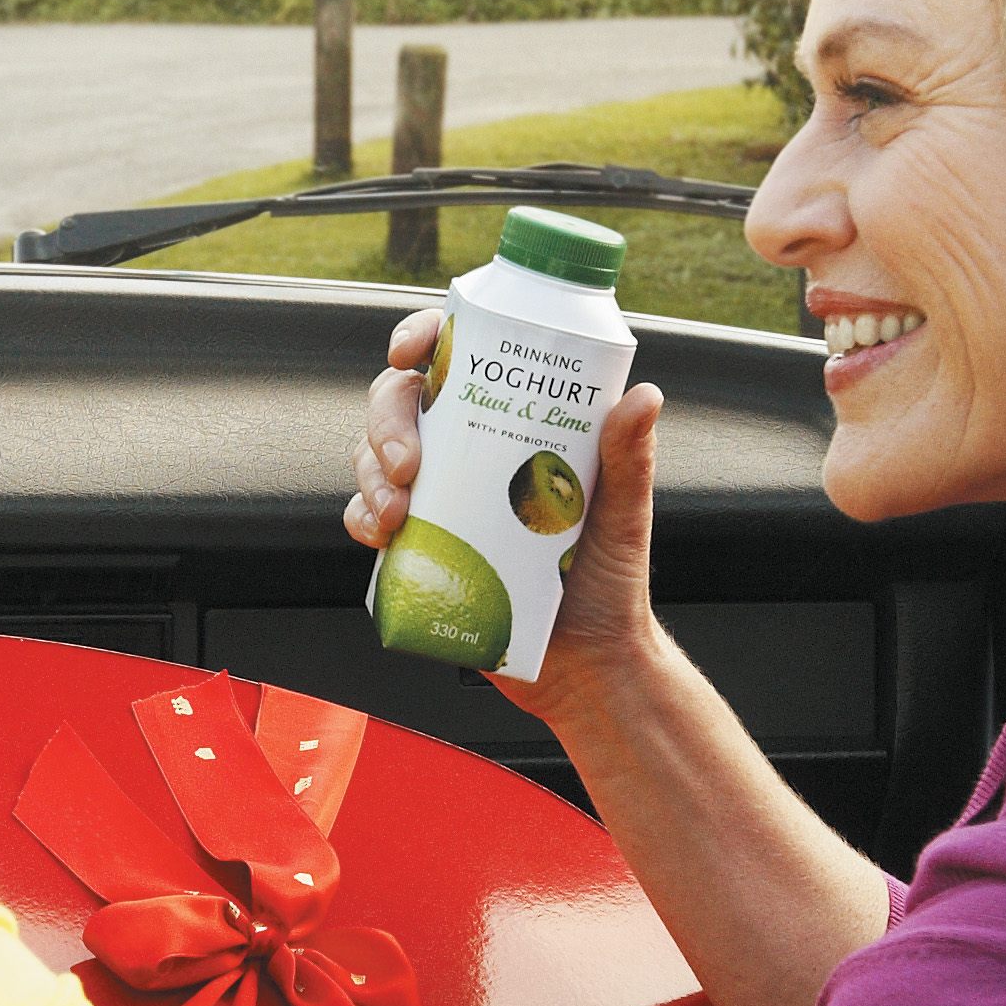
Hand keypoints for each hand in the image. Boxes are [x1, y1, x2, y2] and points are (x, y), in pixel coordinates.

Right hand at [341, 308, 671, 731]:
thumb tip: (643, 396)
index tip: (411, 351)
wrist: (585, 667)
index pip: (459, 358)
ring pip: (374, 456)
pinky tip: (382, 534)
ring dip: (369, 473)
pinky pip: (368, 517)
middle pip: (401, 403)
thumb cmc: (610, 585)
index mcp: (515, 425)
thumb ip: (629, 456)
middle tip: (406, 462)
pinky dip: (362, 518)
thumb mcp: (623, 513)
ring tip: (397, 512)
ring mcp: (439, 497)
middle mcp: (471, 452)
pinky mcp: (418, 546)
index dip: (422, 337)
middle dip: (386, 421)